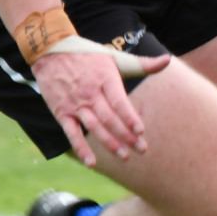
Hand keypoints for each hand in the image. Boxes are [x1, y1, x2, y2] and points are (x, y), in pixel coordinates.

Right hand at [33, 47, 170, 165]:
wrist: (49, 52)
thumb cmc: (88, 55)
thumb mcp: (114, 57)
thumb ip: (141, 63)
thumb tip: (167, 59)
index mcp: (105, 79)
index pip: (118, 101)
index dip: (129, 116)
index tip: (141, 130)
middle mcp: (90, 93)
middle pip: (109, 118)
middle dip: (126, 135)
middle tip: (142, 149)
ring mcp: (75, 104)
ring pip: (94, 127)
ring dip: (109, 144)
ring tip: (125, 157)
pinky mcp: (62, 113)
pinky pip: (71, 133)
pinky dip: (80, 148)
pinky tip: (92, 163)